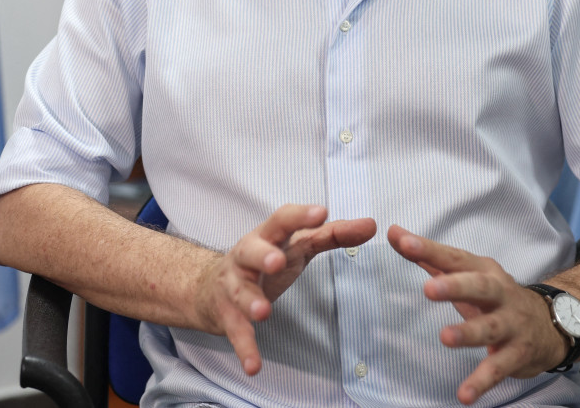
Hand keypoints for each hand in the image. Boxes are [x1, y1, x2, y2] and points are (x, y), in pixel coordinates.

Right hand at [196, 204, 375, 375]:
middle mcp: (246, 256)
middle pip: (251, 251)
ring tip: (264, 312)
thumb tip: (371, 225)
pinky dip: (245, 349)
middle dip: (263, 256)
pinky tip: (254, 366)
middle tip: (276, 262)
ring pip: (240, 292)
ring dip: (251, 302)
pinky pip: (237, 332)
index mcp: (267, 236)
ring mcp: (234, 286)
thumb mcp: (296, 245)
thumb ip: (332, 235)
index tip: (321, 212)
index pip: (282, 220)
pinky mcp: (228, 316)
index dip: (300, 216)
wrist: (209, 288)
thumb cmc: (263, 260)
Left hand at [387, 225, 569, 404]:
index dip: (430, 250)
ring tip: (445, 337)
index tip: (404, 242)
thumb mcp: (467, 273)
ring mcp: (511, 324)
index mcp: (483, 271)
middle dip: (456, 287)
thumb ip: (429, 256)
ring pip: (490, 328)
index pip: (454, 258)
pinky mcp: (517, 354)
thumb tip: (393, 233)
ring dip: (468, 333)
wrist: (551, 323)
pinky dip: (482, 382)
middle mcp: (500, 293)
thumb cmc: (496, 295)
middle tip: (429, 289)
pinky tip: (464, 395)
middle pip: (480, 287)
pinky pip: (499, 369)